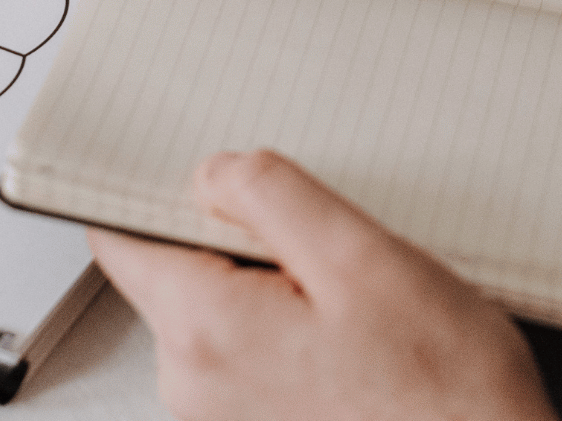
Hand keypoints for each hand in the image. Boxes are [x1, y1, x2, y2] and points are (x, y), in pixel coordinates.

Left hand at [89, 149, 557, 420]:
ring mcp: (220, 408)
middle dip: (228, 231)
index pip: (119, 236)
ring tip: (345, 288)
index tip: (192, 166)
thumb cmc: (442, 389)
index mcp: (203, 329)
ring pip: (211, 301)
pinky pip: (243, 341)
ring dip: (265, 275)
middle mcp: (193, 379)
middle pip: (169, 265)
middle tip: (314, 233)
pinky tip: (346, 323)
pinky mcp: (254, 418)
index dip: (152, 188)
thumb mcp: (362, 255)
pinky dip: (283, 315)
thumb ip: (270, 196)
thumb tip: (211, 171)